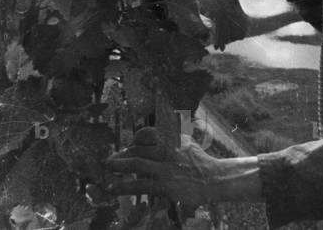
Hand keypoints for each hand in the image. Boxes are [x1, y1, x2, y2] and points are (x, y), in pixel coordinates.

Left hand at [105, 127, 258, 205]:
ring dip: (118, 166)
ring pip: (135, 164)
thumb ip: (171, 138)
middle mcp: (168, 150)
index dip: (134, 140)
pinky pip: (139, 185)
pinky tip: (113, 188)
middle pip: (138, 149)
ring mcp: (166, 168)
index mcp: (172, 138)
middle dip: (121, 154)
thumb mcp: (186, 143)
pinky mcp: (165, 185)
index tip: (129, 147)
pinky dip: (123, 186)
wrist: (214, 179)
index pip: (147, 134)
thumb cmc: (199, 162)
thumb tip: (151, 138)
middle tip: (111, 161)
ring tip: (107, 168)